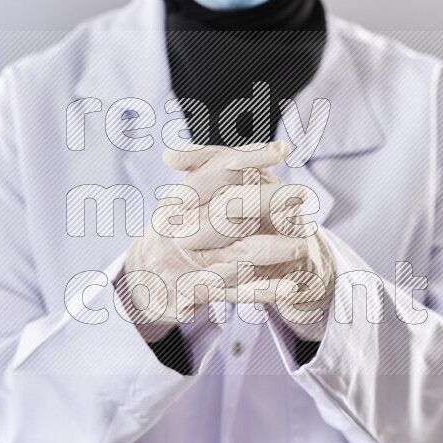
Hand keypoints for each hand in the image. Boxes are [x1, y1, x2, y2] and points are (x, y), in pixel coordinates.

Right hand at [119, 142, 333, 341]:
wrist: (138, 281)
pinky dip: (264, 290)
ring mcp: (188, 262)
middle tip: (301, 193)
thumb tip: (249, 154)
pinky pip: (235, 291)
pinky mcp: (195, 293)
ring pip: (238, 253)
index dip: (249, 158)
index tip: (282, 149)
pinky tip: (290, 287)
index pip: (215, 171)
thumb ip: (208, 173)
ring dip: (273, 248)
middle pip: (228, 209)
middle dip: (266, 200)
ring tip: (304, 244)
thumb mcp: (180, 201)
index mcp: (178, 199)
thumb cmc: (172, 232)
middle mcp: (179, 228)